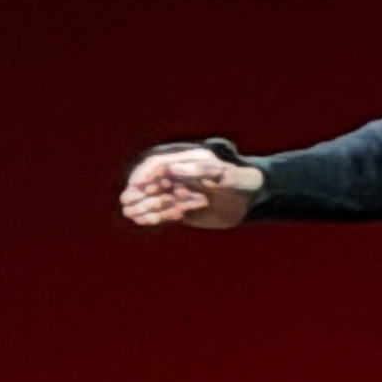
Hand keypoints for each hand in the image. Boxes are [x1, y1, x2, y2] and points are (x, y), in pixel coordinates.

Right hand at [121, 147, 260, 229]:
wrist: (254, 200)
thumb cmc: (242, 181)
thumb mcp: (224, 174)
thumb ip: (199, 170)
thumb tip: (172, 170)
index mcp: (187, 160)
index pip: (158, 164)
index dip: (145, 173)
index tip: (136, 183)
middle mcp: (180, 176)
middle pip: (152, 182)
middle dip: (139, 191)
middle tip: (127, 201)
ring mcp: (181, 192)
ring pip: (155, 198)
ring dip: (143, 205)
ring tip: (131, 213)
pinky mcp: (183, 209)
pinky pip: (163, 213)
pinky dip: (153, 217)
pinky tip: (142, 220)